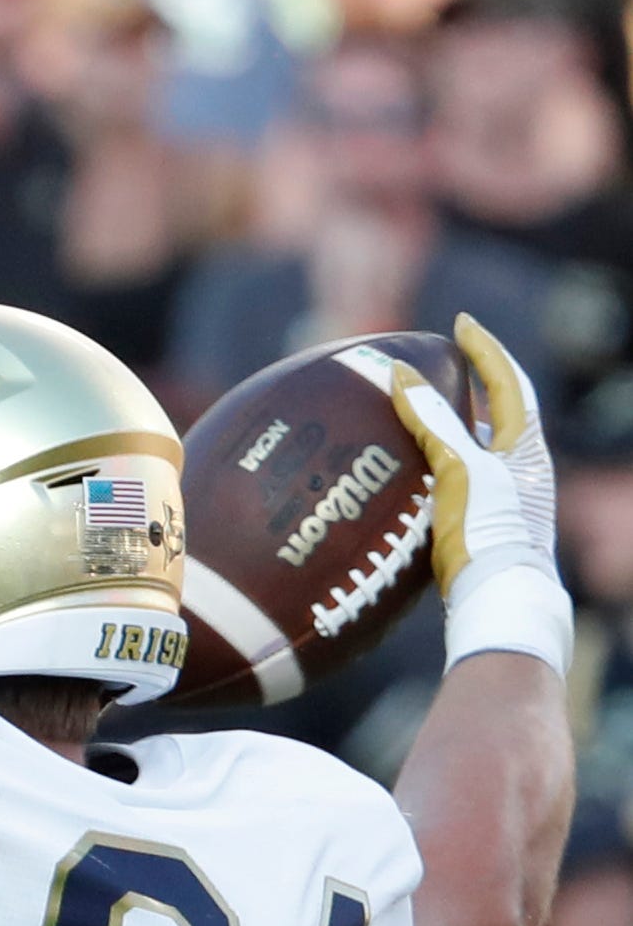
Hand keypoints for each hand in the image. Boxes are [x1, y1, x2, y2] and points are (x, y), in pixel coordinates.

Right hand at [393, 315, 566, 672]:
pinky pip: (458, 475)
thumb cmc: (486, 534)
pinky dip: (435, 458)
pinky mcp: (483, 524)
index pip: (507, 381)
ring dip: (450, 421)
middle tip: (440, 360)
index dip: (484, 349)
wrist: (497, 601)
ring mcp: (504, 497)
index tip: (460, 324)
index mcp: (525, 447)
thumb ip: (432, 420)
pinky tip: (409, 469)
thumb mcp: (459, 469)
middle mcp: (521, 468)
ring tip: (416, 407)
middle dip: (470, 382)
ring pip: (476, 444)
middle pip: (496, 410)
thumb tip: (400, 373)